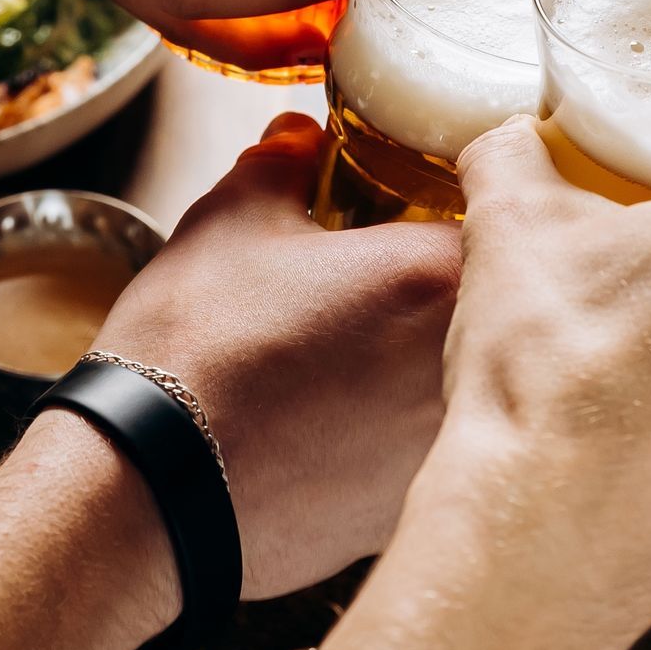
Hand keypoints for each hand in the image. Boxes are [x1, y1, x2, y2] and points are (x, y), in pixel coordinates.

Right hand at [96, 117, 458, 595]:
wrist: (149, 495)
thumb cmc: (195, 353)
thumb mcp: (230, 224)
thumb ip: (280, 167)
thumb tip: (296, 141)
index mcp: (439, 277)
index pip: (501, 219)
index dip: (464, 205)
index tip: (428, 205)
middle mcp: (471, 367)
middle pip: (499, 309)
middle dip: (452, 289)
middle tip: (386, 280)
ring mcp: (450, 448)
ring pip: (466, 387)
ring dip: (426, 366)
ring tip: (354, 356)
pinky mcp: (414, 509)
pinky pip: (424, 454)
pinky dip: (391, 434)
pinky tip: (335, 425)